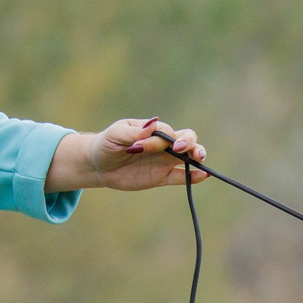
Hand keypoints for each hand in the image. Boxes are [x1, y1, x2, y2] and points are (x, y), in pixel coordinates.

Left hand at [47, 119, 207, 193]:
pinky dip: (193, 176)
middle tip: (180, 149)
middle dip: (189, 142)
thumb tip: (153, 125)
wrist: (99, 166)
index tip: (139, 147)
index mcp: (153, 131)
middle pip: (186, 138)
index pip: (165, 133)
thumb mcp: (116, 135)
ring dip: (197, 154)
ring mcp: (164, 161)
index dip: (157, 140)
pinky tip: (203, 175)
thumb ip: (134, 132)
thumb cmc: (107, 144)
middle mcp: (162, 145)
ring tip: (200, 158)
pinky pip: (181, 177)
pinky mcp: (162, 177)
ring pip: (189, 156)